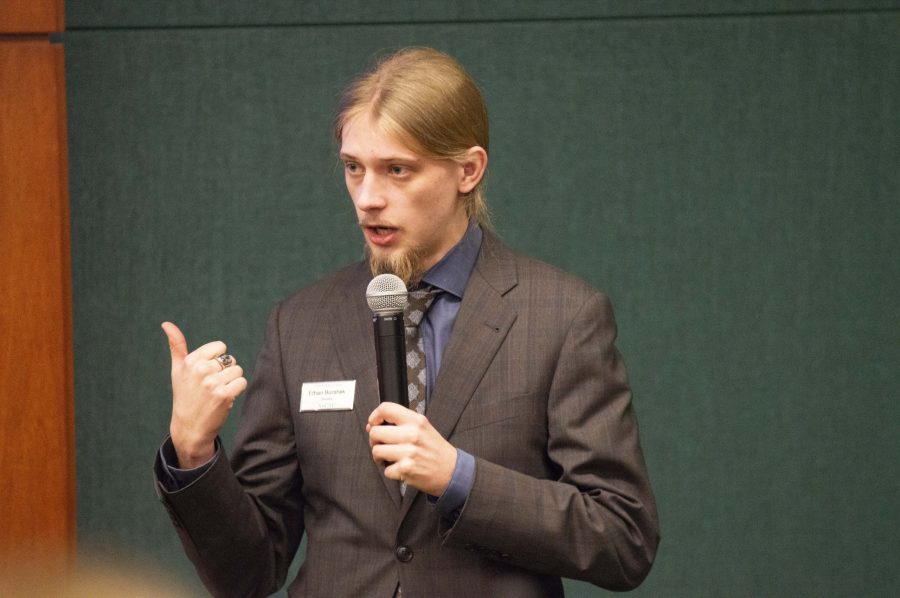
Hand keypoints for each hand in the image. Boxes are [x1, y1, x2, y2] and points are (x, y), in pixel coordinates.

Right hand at [162, 321, 246, 467]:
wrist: (189, 427)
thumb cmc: (184, 395)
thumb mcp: (178, 370)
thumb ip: (176, 345)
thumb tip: (166, 323)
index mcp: (191, 361)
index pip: (220, 347)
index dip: (218, 360)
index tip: (207, 373)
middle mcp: (200, 369)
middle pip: (230, 359)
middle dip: (225, 372)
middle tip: (211, 387)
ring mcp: (212, 382)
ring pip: (237, 370)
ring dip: (231, 382)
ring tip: (217, 392)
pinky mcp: (223, 395)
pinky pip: (242, 382)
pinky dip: (237, 390)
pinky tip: (225, 398)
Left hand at [366, 402, 456, 495]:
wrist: (451, 470)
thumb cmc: (435, 449)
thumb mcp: (423, 427)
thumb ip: (401, 423)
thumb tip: (372, 425)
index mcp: (416, 420)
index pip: (386, 409)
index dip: (374, 416)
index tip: (373, 424)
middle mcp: (412, 434)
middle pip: (375, 432)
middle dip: (374, 440)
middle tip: (382, 445)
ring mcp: (409, 452)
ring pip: (376, 451)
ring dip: (379, 457)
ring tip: (389, 458)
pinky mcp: (406, 469)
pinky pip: (385, 470)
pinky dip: (390, 471)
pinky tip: (400, 468)